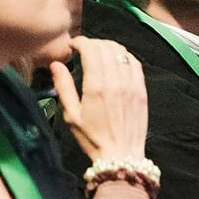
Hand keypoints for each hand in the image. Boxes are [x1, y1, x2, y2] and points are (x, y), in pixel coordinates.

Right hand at [51, 36, 147, 162]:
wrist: (122, 155)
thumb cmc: (92, 138)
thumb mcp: (71, 116)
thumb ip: (63, 87)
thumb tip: (56, 64)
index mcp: (96, 86)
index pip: (91, 50)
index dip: (81, 42)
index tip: (73, 45)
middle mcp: (115, 81)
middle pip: (106, 47)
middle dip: (93, 43)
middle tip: (84, 48)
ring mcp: (131, 84)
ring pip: (121, 52)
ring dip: (108, 46)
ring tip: (99, 51)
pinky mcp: (141, 89)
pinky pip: (134, 63)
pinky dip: (124, 55)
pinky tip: (116, 59)